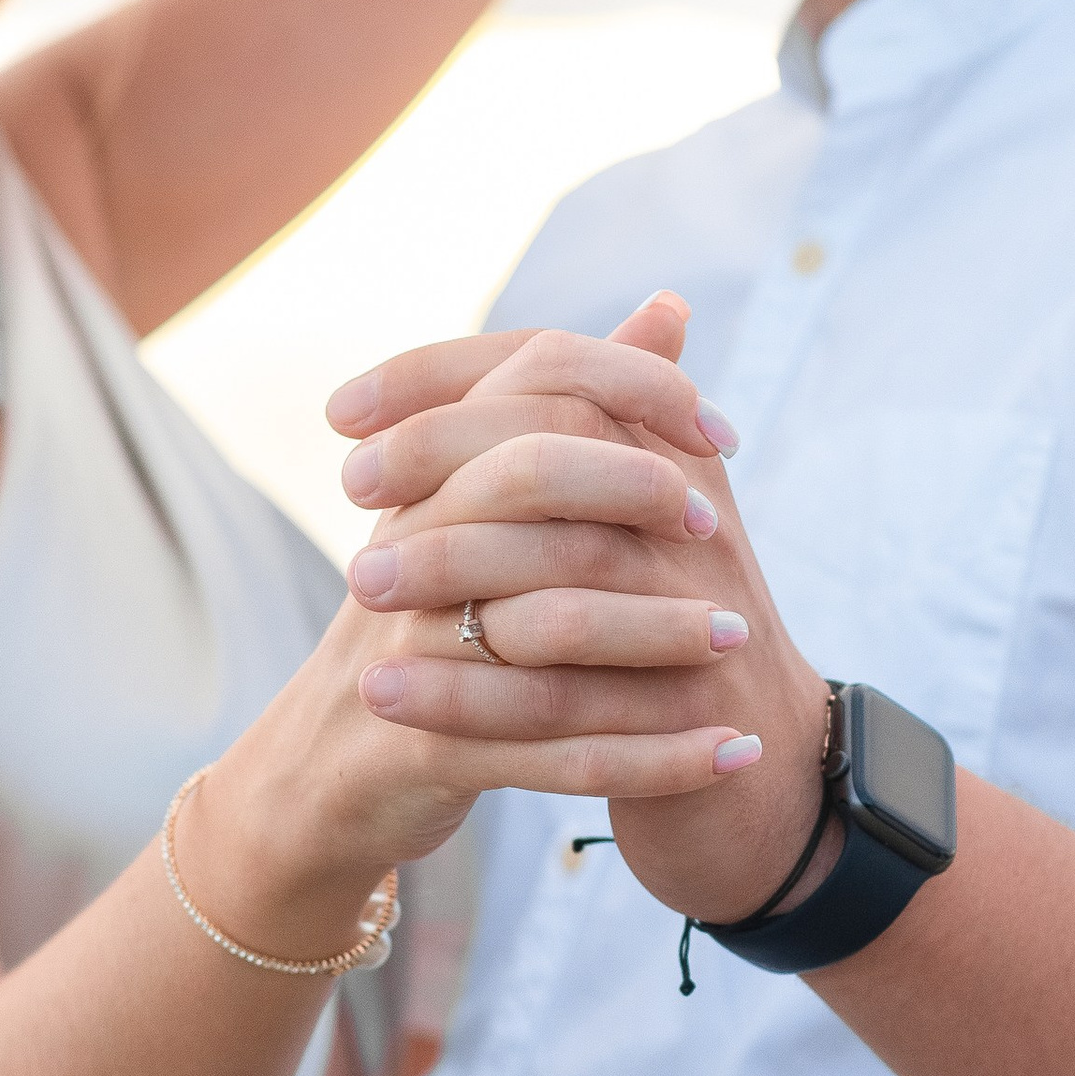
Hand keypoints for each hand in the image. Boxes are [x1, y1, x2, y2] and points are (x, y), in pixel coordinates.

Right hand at [184, 305, 762, 952]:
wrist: (335, 770)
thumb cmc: (435, 625)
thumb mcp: (485, 510)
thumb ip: (578, 411)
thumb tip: (670, 305)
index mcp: (429, 480)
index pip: (532, 389)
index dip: (634, 395)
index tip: (718, 434)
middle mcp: (409, 546)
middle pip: (528, 485)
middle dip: (635, 497)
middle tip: (717, 533)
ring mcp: (411, 649)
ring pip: (548, 628)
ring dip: (657, 637)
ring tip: (739, 644)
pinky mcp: (426, 748)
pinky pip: (558, 754)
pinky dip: (657, 761)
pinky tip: (736, 753)